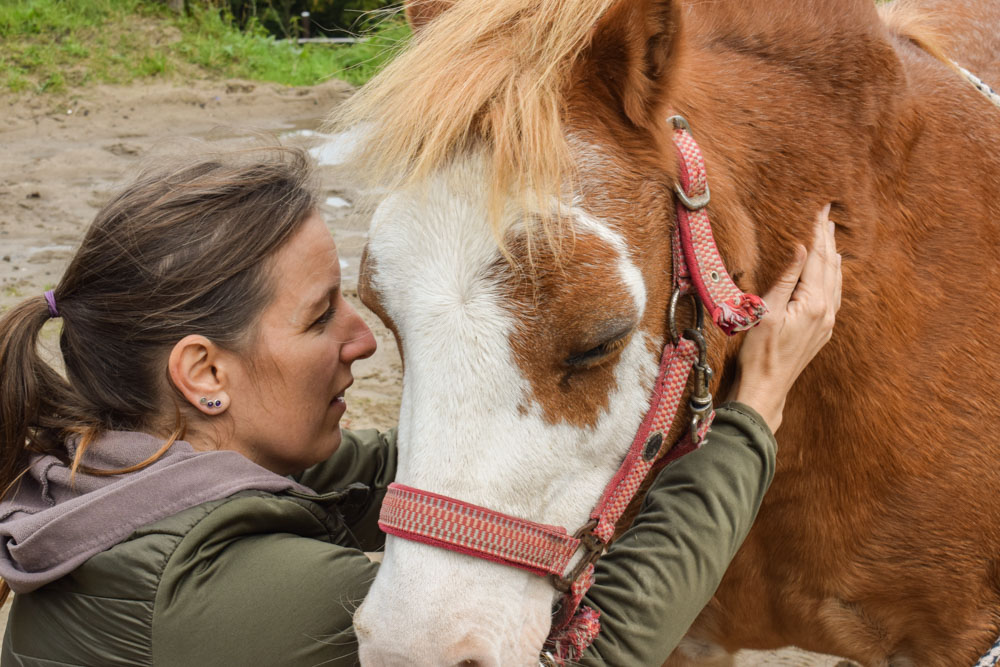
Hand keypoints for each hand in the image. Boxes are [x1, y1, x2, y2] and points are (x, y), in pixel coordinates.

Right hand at [729, 204, 841, 432]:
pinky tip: (833, 271)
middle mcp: (826, 311)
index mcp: (813, 303)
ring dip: (833, 256)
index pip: (816, 259)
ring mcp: (827, 322)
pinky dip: (834, 276)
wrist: (767, 386)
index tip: (821, 210)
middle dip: (828, 240)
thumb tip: (800, 249)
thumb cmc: (760, 352)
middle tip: (828, 215)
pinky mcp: (822, 330)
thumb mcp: (767, 311)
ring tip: (832, 236)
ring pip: (835, 280)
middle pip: (829, 266)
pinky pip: (834, 295)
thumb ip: (787, 278)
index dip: (818, 233)